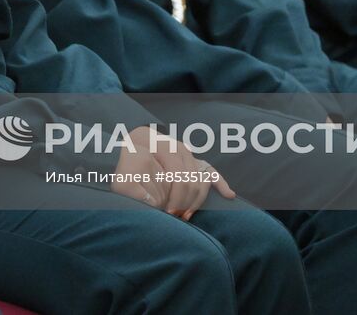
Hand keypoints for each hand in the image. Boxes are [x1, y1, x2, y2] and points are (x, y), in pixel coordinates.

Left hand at [111, 127, 233, 220]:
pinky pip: (210, 171)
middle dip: (185, 202)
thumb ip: (135, 183)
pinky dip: (220, 183)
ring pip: (200, 179)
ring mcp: (188, 153)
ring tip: (186, 215)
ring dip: (196, 200)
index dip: (176, 198)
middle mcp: (177, 148)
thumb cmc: (128, 159)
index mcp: (162, 146)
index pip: (178, 176)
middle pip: (191, 179)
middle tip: (177, 217)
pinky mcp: (194, 160)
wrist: (134, 140)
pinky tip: (228, 195)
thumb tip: (146, 202)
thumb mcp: (127, 167)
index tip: (169, 214)